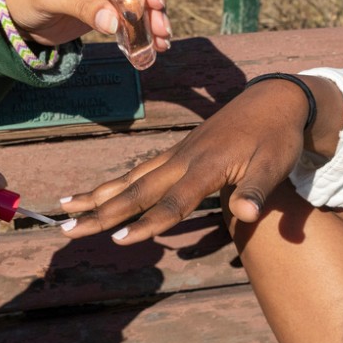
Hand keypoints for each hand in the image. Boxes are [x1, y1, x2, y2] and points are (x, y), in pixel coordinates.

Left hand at [5, 0, 171, 49]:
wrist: (20, 15)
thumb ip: (83, 6)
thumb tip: (115, 23)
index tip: (156, 4)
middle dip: (154, 4)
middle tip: (162, 30)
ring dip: (154, 19)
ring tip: (161, 42)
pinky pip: (136, 12)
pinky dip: (145, 28)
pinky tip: (155, 45)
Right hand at [59, 77, 342, 243]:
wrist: (272, 102)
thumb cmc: (276, 139)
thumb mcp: (276, 165)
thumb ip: (258, 191)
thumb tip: (247, 216)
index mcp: (206, 167)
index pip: (171, 202)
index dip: (146, 223)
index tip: (118, 240)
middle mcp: (183, 160)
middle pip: (136, 191)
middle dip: (100, 213)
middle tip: (67, 229)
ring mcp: (176, 155)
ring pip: (129, 179)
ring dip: (98, 196)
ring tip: (65, 207)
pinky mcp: (177, 153)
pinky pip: (139, 171)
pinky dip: (116, 184)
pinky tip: (101, 193)